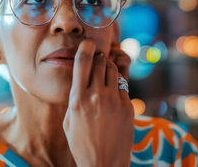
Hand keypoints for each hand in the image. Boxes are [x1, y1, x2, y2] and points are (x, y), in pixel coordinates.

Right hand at [63, 39, 133, 166]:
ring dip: (109, 68)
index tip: (88, 43)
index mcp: (77, 99)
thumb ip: (75, 96)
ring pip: (113, 69)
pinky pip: (123, 84)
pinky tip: (113, 92)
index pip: (83, 62)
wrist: (104, 164)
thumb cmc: (82, 143)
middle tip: (97, 62)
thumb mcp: (69, 120)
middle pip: (100, 61)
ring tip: (105, 76)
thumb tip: (81, 77)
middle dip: (98, 58)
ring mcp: (114, 100)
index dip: (86, 47)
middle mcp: (96, 96)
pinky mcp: (128, 106)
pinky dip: (117, 84)